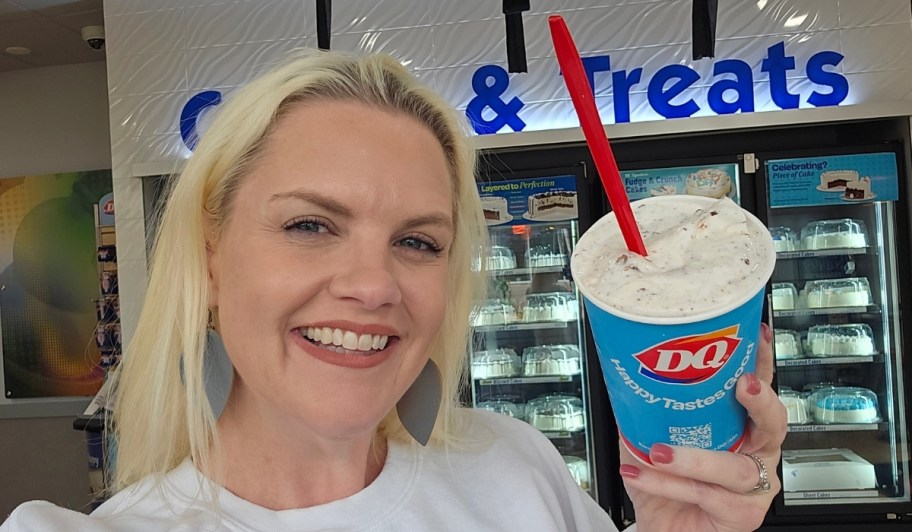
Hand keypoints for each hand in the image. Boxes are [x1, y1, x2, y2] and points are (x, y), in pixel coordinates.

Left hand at [618, 322, 785, 531]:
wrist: (662, 528)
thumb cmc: (665, 487)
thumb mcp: (650, 440)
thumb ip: (646, 412)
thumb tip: (625, 379)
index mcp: (742, 429)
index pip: (758, 389)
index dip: (761, 361)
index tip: (755, 335)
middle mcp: (757, 454)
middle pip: (774, 424)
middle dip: (760, 400)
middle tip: (741, 384)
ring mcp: (754, 487)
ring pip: (733, 467)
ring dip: (693, 457)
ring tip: (659, 450)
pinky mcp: (743, 515)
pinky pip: (706, 495)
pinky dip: (668, 484)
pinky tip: (643, 473)